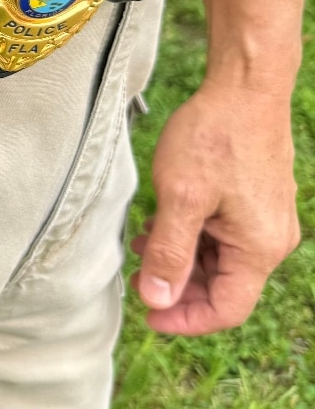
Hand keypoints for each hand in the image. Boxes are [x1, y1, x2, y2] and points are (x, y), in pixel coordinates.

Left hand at [132, 78, 299, 334]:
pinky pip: (222, 235)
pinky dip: (191, 238)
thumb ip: (169, 252)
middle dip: (179, 289)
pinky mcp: (254, 201)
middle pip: (223, 286)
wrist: (244, 89)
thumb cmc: (214, 138)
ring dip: (180, 261)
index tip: (148, 316)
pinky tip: (158, 226)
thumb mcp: (180, 197)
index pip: (226, 309)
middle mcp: (270, 240)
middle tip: (138, 281)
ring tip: (141, 250)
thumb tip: (157, 299)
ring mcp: (264, 220)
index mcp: (258, 248)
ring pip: (219, 260)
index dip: (186, 319)